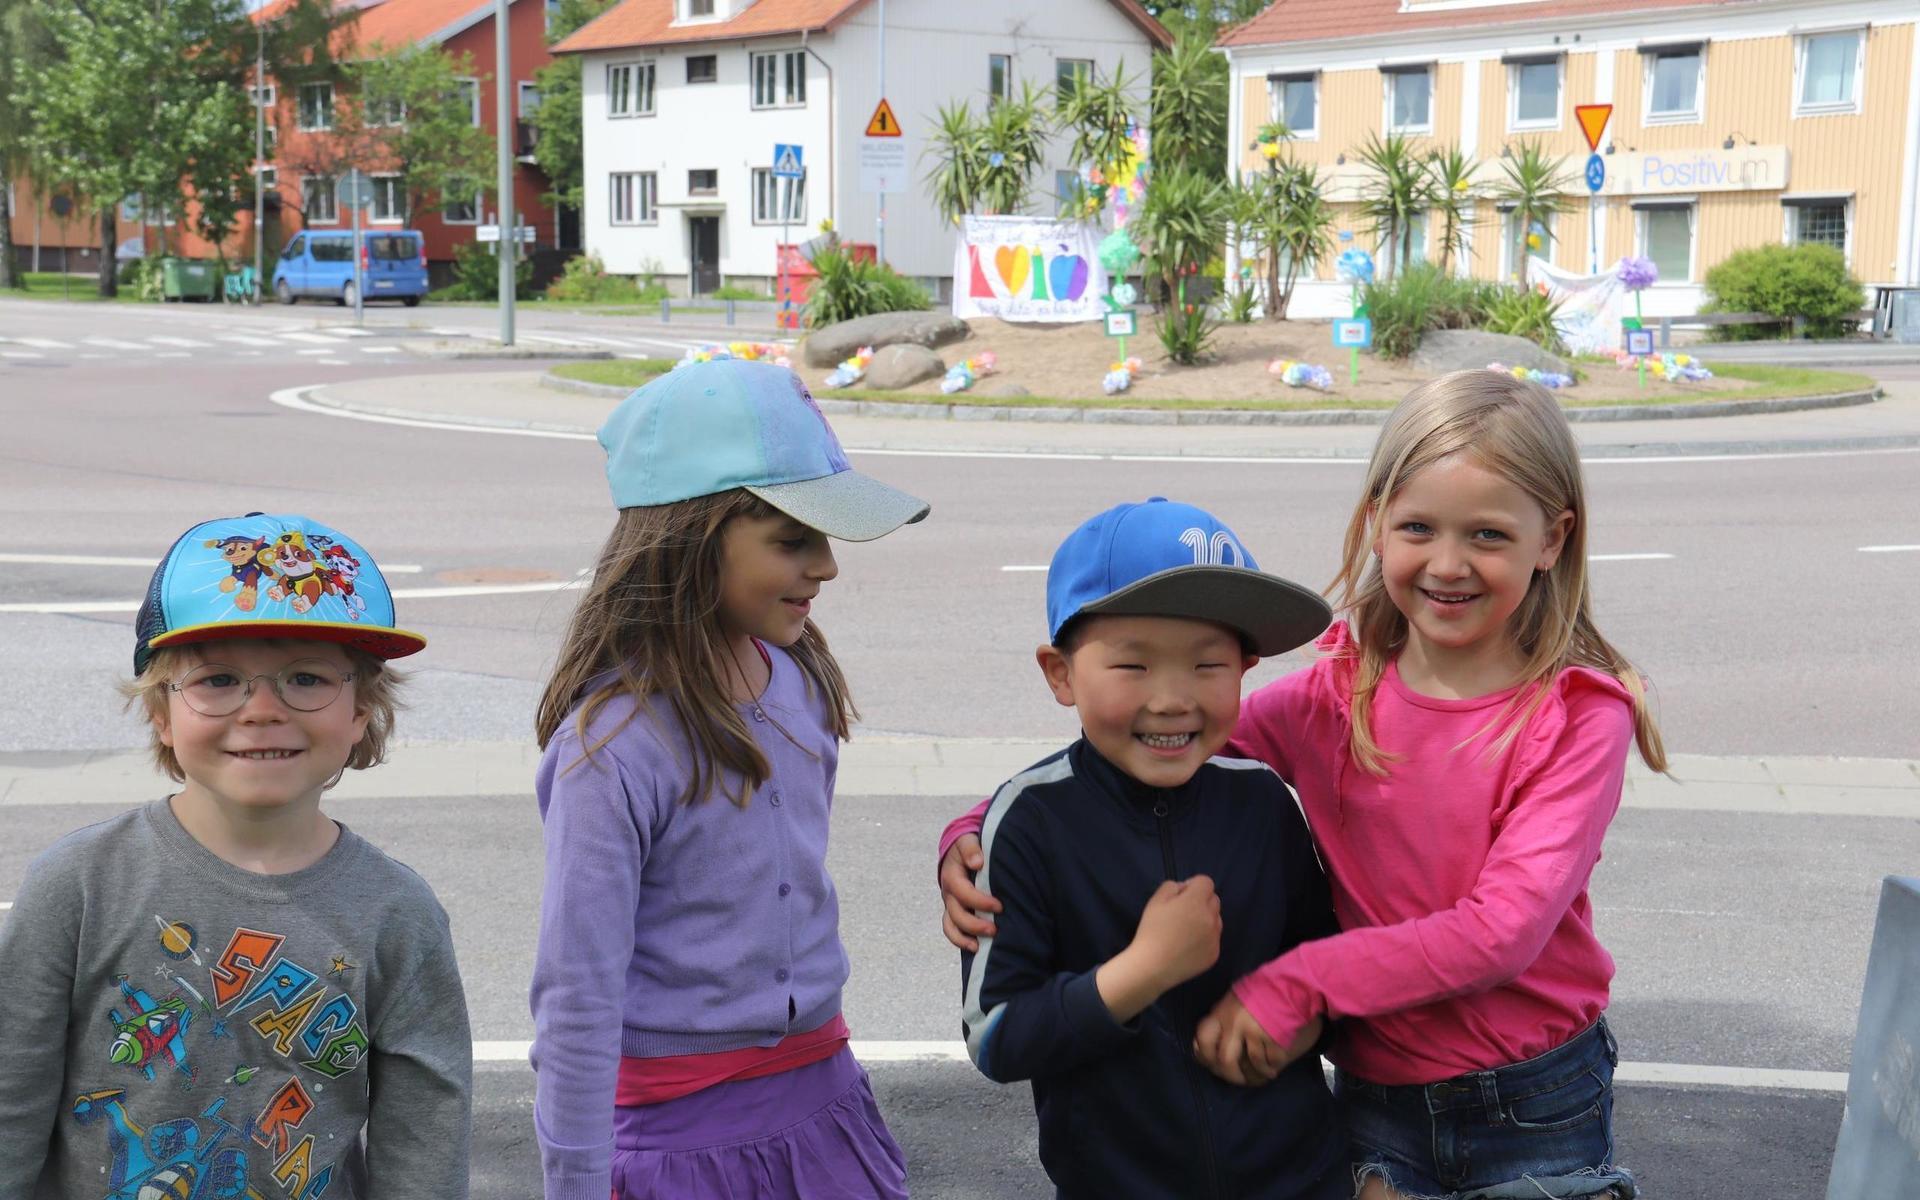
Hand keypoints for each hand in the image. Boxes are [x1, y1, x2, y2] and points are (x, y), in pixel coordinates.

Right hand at [940, 835, 1000, 952]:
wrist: (959, 850)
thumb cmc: (968, 846)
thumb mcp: (967, 840)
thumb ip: (971, 849)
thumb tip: (978, 862)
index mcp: (952, 875)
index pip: (963, 892)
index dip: (980, 902)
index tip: (999, 906)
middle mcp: (948, 893)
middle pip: (956, 914)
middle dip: (975, 924)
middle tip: (995, 929)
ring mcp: (949, 904)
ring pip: (951, 926)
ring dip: (966, 937)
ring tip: (982, 945)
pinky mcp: (953, 912)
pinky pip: (951, 930)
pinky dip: (960, 941)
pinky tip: (976, 948)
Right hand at [1131, 875, 1221, 989]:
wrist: (1153, 966)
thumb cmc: (1151, 930)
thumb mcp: (1155, 900)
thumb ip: (1172, 886)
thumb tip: (1185, 889)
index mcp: (1196, 901)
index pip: (1206, 882)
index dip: (1193, 886)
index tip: (1180, 896)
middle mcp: (1211, 917)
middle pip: (1214, 900)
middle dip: (1201, 901)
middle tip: (1182, 913)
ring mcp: (1215, 937)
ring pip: (1216, 920)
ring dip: (1205, 919)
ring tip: (1186, 931)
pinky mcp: (1214, 954)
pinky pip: (1214, 939)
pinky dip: (1204, 938)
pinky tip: (1188, 946)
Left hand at [1193, 993, 1319, 1086]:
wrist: (1289, 984)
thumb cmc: (1262, 990)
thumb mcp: (1235, 997)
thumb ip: (1223, 1015)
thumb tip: (1209, 1038)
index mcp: (1223, 1011)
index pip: (1203, 1038)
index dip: (1204, 1055)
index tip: (1212, 1062)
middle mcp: (1235, 1022)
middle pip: (1225, 1060)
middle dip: (1232, 1075)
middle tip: (1239, 1078)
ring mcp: (1254, 1031)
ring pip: (1251, 1063)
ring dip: (1258, 1073)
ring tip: (1264, 1073)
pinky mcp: (1273, 1037)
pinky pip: (1270, 1061)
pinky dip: (1271, 1068)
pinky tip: (1273, 1069)